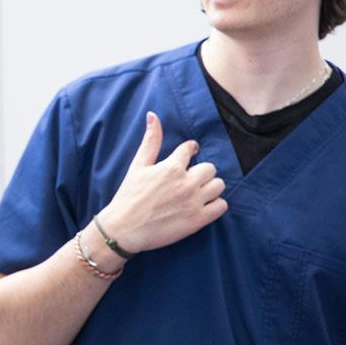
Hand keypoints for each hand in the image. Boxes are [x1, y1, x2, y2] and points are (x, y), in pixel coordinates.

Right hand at [96, 112, 226, 253]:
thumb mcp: (137, 166)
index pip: (191, 149)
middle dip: (201, 173)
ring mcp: (193, 202)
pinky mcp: (198, 220)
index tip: (185, 159)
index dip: (188, 152)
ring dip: (210, 188)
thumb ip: (150, 141)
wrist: (123, 230)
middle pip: (210, 168)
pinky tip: (202, 207)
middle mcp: (186, 182)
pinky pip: (222, 206)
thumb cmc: (128, 196)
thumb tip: (153, 115)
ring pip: (219, 185)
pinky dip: (215, 205)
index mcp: (171, 167)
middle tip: (189, 181)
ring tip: (197, 194)